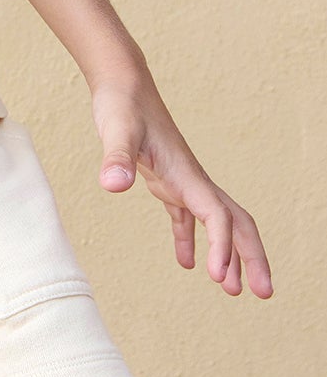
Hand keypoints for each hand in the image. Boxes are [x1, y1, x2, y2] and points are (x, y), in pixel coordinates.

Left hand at [89, 67, 272, 297]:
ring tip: (231, 290)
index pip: (218, 216)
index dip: (223, 247)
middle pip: (235, 222)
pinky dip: (191, 240)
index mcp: (187, 174)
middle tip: (263, 293)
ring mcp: (181, 180)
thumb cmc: (121, 104)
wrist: (121, 83)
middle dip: (252, 257)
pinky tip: (186, 263)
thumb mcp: (116, 131)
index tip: (217, 277)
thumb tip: (113, 186)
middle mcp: (191, 179)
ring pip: (217, 222)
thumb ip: (116, 158)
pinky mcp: (165, 179)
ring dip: (229, 255)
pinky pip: (186, 217)